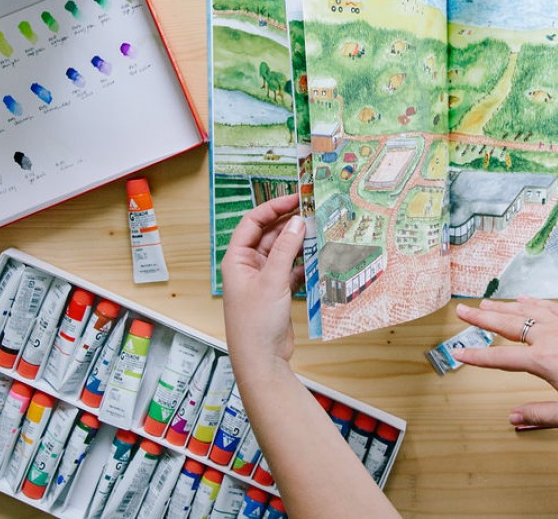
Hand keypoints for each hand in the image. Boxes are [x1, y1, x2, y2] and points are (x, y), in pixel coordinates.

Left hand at [221, 194, 304, 379]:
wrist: (261, 359)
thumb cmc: (255, 323)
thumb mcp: (272, 280)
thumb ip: (286, 248)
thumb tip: (297, 221)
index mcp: (237, 259)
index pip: (253, 222)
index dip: (273, 207)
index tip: (295, 198)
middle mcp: (248, 266)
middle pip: (269, 234)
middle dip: (290, 224)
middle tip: (313, 213)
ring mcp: (263, 279)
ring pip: (283, 251)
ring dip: (299, 243)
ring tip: (320, 232)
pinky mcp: (277, 291)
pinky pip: (292, 268)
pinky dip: (304, 263)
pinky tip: (319, 258)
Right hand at [452, 296, 557, 428]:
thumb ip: (538, 415)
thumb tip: (513, 418)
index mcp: (544, 361)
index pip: (501, 358)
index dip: (477, 358)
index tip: (458, 354)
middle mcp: (550, 337)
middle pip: (508, 324)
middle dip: (481, 318)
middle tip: (461, 311)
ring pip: (526, 311)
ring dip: (503, 307)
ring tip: (484, 304)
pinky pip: (549, 307)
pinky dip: (533, 302)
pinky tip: (524, 299)